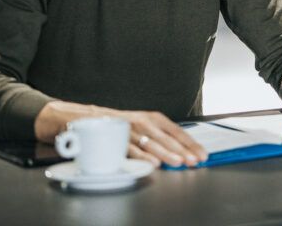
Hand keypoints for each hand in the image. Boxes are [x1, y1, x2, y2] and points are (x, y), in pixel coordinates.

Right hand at [35, 100, 207, 167]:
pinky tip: (153, 163)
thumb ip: (157, 139)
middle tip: (195, 161)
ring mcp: (128, 128)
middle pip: (167, 137)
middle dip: (183, 150)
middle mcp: (142, 121)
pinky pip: (130, 148)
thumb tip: (180, 153)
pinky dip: (142, 156)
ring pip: (151, 143)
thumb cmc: (115, 126)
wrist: (80, 118)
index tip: (202, 154)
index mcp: (152, 118)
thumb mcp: (140, 128)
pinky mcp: (113, 137)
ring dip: (166, 153)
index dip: (190, 143)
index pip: (176, 131)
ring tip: (179, 162)